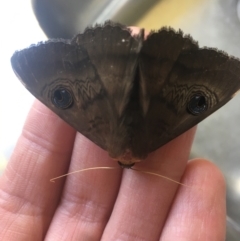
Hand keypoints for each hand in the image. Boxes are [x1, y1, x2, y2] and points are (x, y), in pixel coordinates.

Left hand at [0, 100, 224, 239]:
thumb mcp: (1, 237)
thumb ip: (14, 190)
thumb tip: (45, 117)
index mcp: (18, 233)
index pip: (40, 168)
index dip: (56, 124)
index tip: (74, 80)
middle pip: (98, 181)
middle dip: (118, 132)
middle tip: (137, 88)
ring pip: (141, 210)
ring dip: (162, 166)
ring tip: (180, 119)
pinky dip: (193, 222)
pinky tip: (205, 181)